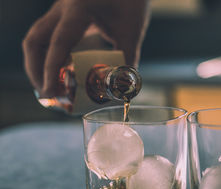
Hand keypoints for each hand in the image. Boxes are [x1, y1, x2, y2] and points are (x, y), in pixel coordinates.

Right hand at [22, 0, 149, 97]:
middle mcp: (63, 7)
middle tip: (48, 94)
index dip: (50, 70)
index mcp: (79, 9)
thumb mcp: (132, 31)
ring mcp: (60, 10)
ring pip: (36, 38)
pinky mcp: (63, 15)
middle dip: (36, 70)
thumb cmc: (131, 2)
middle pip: (35, 41)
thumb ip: (127, 60)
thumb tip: (123, 90)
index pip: (58, 43)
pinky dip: (48, 56)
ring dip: (38, 64)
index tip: (49, 93)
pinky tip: (58, 72)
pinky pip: (47, 36)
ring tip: (50, 87)